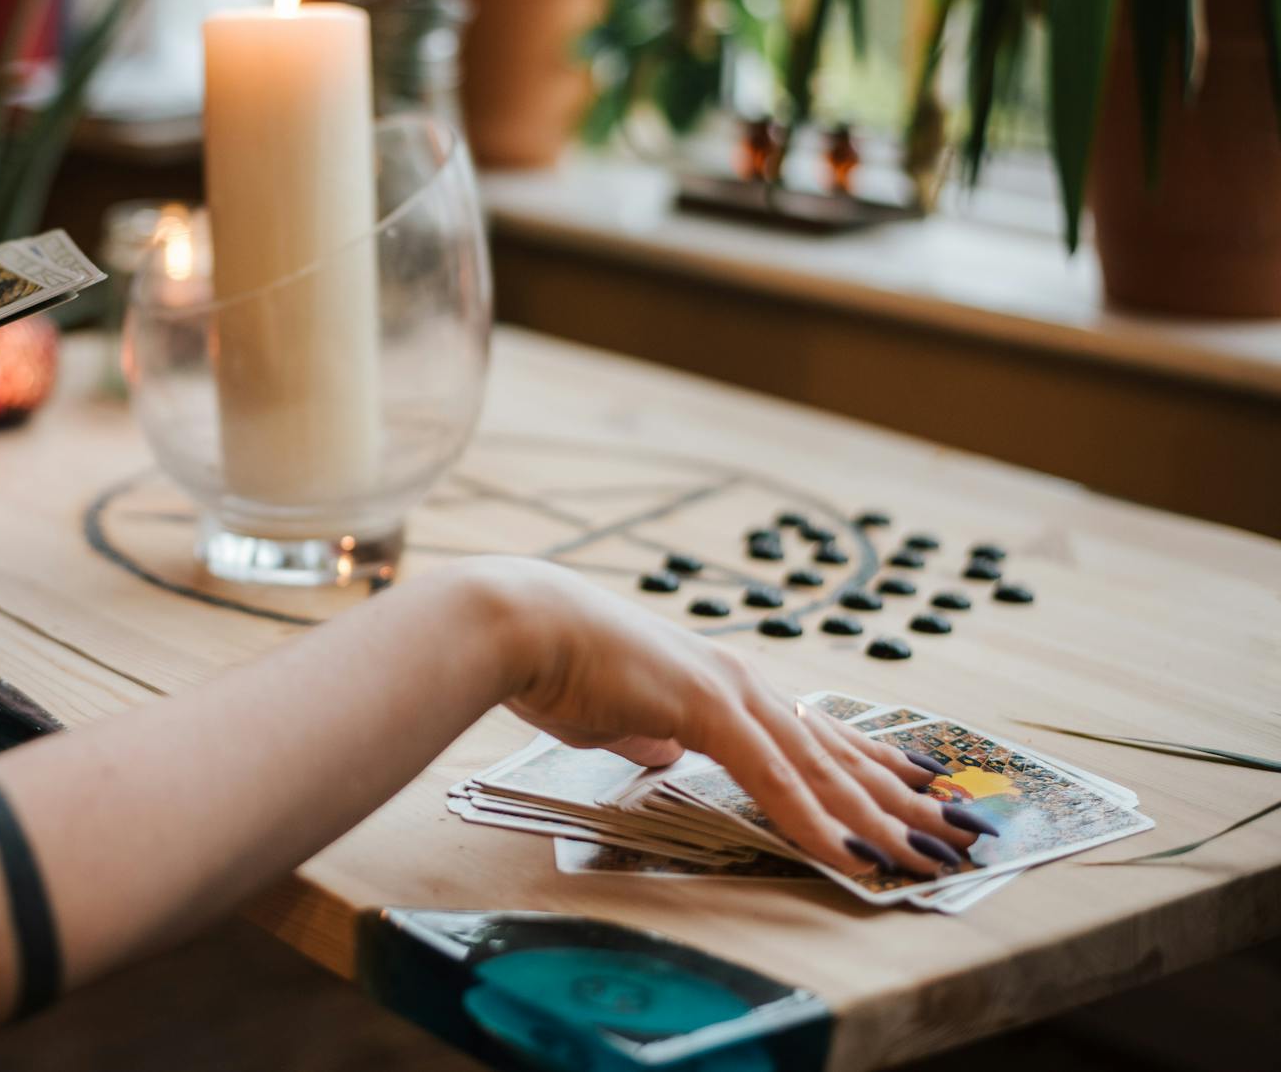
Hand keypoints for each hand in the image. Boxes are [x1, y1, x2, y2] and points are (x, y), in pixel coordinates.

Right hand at [466, 558, 982, 877]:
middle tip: (958, 832)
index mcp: (720, 682)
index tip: (919, 787)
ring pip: (823, 767)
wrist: (522, 626)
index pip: (812, 732)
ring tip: (928, 853)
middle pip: (838, 751)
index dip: (871, 764)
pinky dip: (814, 820)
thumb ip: (649, 736)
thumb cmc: (556, 665)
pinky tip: (850, 854)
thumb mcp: (615, 715)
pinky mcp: (707, 708)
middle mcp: (741, 683)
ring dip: (879, 818)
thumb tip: (663, 755)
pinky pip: (773, 778)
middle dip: (901, 798)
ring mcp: (729, 692)